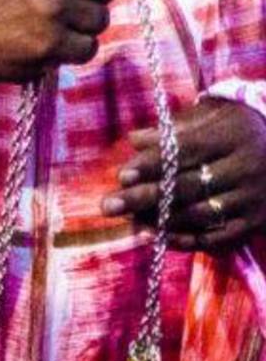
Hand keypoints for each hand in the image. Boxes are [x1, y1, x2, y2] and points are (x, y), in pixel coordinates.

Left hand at [102, 98, 265, 251]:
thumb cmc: (240, 134)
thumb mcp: (214, 121)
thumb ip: (175, 131)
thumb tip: (134, 140)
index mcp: (234, 134)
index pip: (186, 151)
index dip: (153, 164)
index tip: (122, 175)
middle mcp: (246, 165)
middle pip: (187, 186)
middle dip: (144, 197)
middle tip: (108, 206)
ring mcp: (252, 197)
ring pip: (199, 214)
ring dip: (161, 221)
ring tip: (130, 222)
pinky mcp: (255, 222)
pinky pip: (215, 237)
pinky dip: (186, 240)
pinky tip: (160, 237)